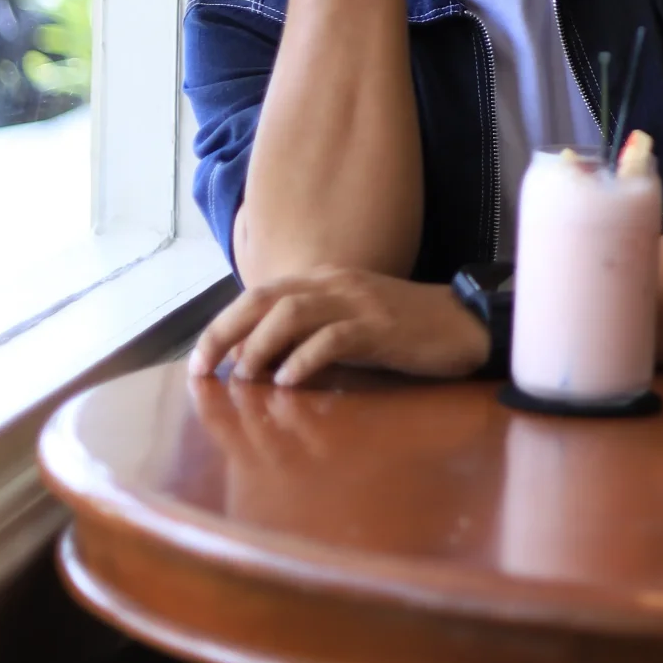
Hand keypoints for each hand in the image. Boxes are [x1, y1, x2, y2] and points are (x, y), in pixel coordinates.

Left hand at [188, 268, 490, 387]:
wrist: (464, 322)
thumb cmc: (404, 330)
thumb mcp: (349, 326)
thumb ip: (309, 335)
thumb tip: (259, 365)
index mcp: (323, 280)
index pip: (259, 295)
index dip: (223, 325)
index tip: (198, 360)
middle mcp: (334, 284)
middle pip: (264, 299)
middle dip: (226, 332)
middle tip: (203, 369)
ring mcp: (358, 302)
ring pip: (292, 313)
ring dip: (260, 346)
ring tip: (244, 378)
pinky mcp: (380, 327)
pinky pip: (333, 338)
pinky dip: (305, 359)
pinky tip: (289, 382)